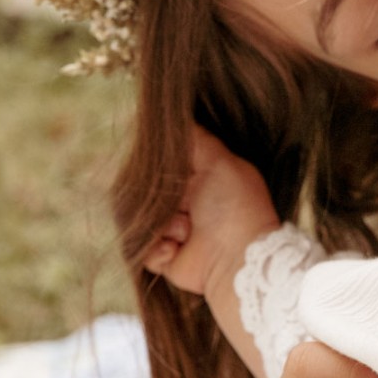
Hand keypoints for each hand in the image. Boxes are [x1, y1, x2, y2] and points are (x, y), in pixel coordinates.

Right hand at [143, 126, 278, 300]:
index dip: (158, 167)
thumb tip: (173, 117)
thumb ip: (196, 138)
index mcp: (199, 178)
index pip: (163, 164)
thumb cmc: (235, 207)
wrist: (238, 260)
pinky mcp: (162, 255)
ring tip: (186, 230)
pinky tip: (178, 248)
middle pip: (146, 190)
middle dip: (161, 198)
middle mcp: (185, 202)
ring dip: (163, 223)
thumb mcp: (220, 161)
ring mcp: (172, 229)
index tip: (165, 171)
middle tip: (185, 206)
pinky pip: (140, 245)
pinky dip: (158, 247)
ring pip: (139, 217)